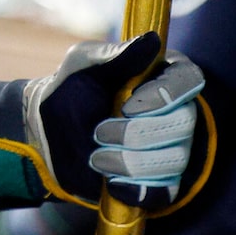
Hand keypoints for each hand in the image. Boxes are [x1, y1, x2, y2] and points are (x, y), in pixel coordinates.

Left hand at [30, 32, 203, 209]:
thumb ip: (116, 55)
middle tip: (98, 132)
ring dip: (129, 161)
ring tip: (96, 157)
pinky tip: (110, 182)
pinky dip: (136, 189)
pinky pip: (164, 193)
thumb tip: (152, 41)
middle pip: (183, 123)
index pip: (189, 79)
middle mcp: (175, 110)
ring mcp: (170, 148)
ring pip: (174, 160)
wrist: (46, 136)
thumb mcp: (84, 65)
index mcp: (162, 74)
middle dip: (135, 133)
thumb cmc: (69, 91)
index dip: (165, 95)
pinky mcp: (159, 182)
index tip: (128, 105)